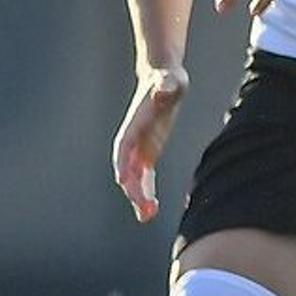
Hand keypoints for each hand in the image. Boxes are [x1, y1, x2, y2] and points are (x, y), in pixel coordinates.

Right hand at [111, 67, 188, 221]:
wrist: (162, 78)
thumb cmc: (168, 79)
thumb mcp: (172, 81)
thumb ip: (167, 86)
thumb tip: (164, 88)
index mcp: (135, 123)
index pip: (125, 146)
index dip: (123, 163)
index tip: (123, 181)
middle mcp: (133, 139)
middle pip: (128, 167)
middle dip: (134, 188)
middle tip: (146, 210)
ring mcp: (139, 147)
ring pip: (135, 177)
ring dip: (139, 196)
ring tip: (147, 216)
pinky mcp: (148, 151)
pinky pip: (144, 176)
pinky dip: (146, 191)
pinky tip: (151, 209)